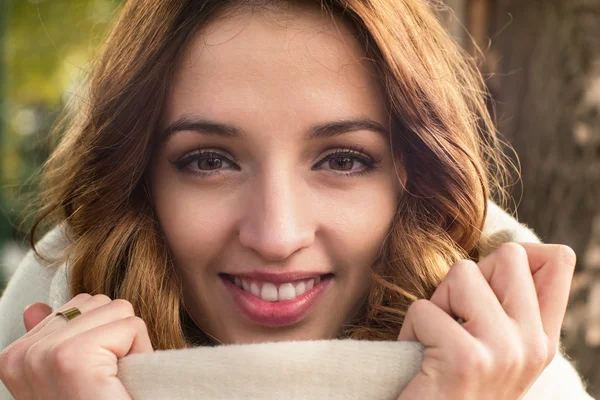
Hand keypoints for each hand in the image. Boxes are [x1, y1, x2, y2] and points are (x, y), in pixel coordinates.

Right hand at [0, 294, 152, 399]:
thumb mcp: (68, 378)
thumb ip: (53, 338)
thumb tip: (35, 307)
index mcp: (16, 356)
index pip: (77, 306)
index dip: (102, 338)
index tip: (91, 378)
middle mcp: (22, 354)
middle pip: (97, 303)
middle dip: (114, 336)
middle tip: (104, 382)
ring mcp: (44, 355)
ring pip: (117, 310)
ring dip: (128, 345)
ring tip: (111, 383)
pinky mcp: (74, 357)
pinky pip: (130, 326)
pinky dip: (140, 352)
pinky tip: (119, 385)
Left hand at [397, 242, 575, 399]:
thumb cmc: (452, 385)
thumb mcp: (493, 346)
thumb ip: (506, 304)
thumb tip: (508, 246)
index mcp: (542, 339)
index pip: (559, 260)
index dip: (518, 255)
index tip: (488, 286)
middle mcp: (533, 344)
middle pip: (508, 254)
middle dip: (467, 279)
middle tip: (456, 320)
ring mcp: (504, 352)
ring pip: (461, 273)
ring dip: (436, 304)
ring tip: (436, 342)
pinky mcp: (466, 359)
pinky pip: (423, 309)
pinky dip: (411, 330)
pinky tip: (421, 361)